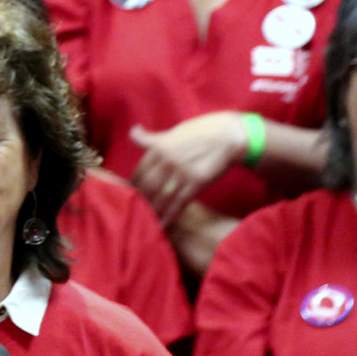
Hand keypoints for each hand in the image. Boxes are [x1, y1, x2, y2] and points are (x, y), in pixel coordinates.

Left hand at [129, 112, 248, 222]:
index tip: (127, 197)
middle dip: (140, 201)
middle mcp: (167, 161)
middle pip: (147, 186)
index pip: (140, 172)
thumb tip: (132, 131)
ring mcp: (182, 172)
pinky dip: (170, 215)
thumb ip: (151, 138)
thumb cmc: (201, 131)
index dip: (133, 187)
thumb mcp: (173, 132)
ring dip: (153, 211)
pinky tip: (163, 224)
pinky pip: (180, 202)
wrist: (229, 135)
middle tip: (134, 213)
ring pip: (161, 197)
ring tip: (145, 223)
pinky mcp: (197, 182)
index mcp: (158, 148)